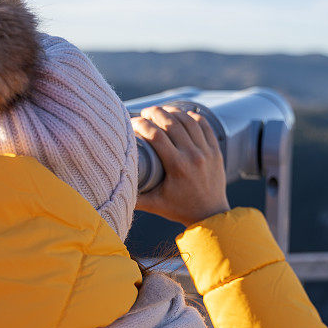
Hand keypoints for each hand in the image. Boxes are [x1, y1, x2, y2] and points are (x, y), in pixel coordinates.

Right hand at [132, 105, 229, 226]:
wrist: (210, 216)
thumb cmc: (179, 210)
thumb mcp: (154, 205)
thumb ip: (133, 197)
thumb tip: (111, 186)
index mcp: (177, 167)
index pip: (156, 136)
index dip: (142, 125)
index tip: (133, 122)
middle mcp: (193, 156)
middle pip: (172, 123)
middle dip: (156, 113)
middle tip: (145, 112)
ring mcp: (207, 152)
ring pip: (189, 121)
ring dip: (174, 112)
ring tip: (162, 111)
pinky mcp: (216, 151)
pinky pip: (205, 126)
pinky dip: (194, 117)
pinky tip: (183, 115)